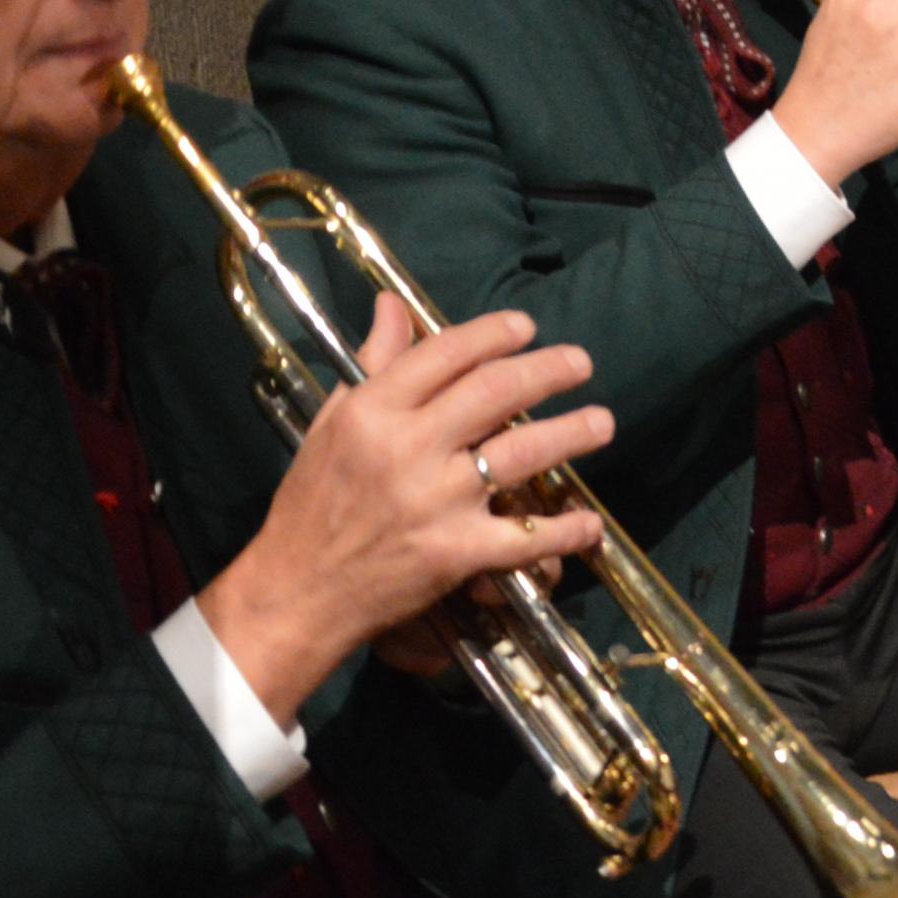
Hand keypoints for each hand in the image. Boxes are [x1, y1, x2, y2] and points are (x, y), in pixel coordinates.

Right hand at [197, 295, 610, 722]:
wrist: (296, 593)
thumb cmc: (312, 504)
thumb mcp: (332, 423)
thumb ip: (374, 364)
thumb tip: (394, 304)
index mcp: (372, 411)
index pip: (447, 353)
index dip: (495, 333)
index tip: (527, 327)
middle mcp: (407, 449)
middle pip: (496, 392)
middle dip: (549, 371)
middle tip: (582, 362)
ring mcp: (435, 502)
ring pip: (522, 454)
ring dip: (572, 433)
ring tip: (602, 422)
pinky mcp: (454, 554)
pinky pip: (524, 538)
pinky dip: (564, 531)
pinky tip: (590, 522)